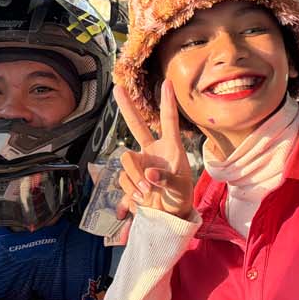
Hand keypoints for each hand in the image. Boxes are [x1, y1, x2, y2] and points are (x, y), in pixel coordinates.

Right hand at [113, 84, 194, 220]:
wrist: (168, 217)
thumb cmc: (181, 198)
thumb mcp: (180, 189)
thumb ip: (167, 180)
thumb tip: (149, 174)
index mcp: (171, 148)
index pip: (169, 121)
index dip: (167, 102)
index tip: (166, 82)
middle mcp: (152, 151)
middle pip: (136, 125)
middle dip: (126, 107)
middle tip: (118, 87)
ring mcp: (139, 164)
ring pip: (126, 160)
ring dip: (134, 178)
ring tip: (148, 193)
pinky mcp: (129, 178)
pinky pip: (122, 179)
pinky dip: (131, 191)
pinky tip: (141, 200)